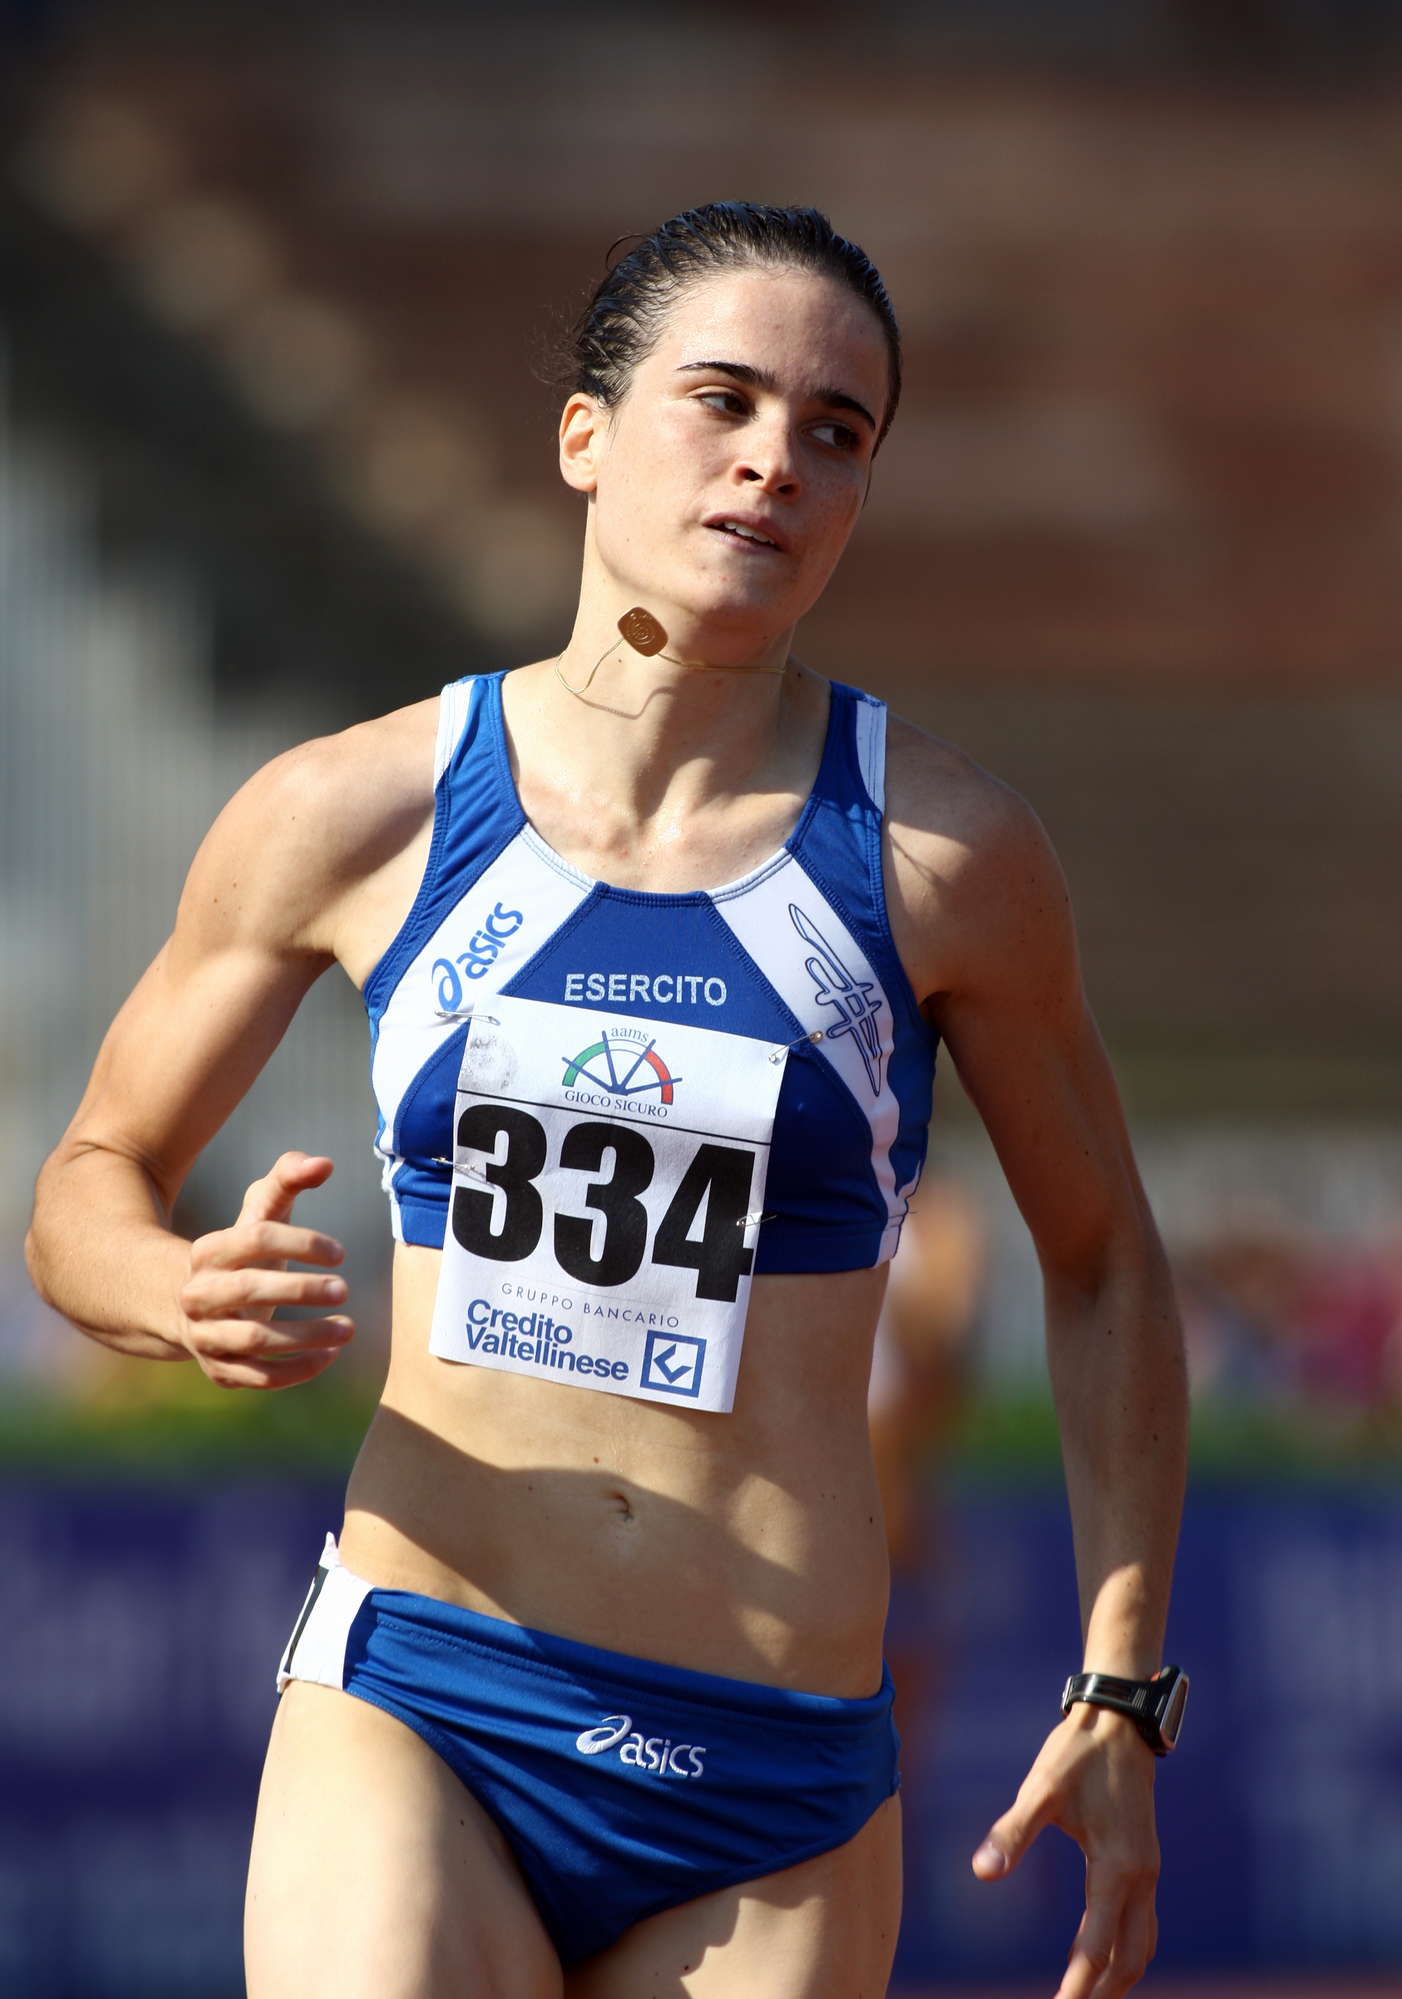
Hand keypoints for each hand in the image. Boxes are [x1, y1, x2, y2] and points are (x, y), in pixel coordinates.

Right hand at [177, 1151, 353, 1388]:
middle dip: (300, 1290)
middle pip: (248, 1290)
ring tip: (349, 1327)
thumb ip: (287, 1178)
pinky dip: (298, 1370)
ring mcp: (205, 1336)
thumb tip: (323, 1163)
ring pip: (254, 1340)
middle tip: (343, 1288)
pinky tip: (331, 1353)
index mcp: (207, 1251)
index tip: (341, 1253)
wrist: (195, 1307)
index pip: (254, 1239)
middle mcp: (198, 1295)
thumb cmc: (244, 1253)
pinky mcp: (220, 1371)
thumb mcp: (260, 1214)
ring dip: (306, 1336)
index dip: (301, 1242)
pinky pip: (259, 1377)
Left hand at [971, 1704, 1159, 1998]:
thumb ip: (1013, 1832)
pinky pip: (1143, 1924)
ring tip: (1088, 1997)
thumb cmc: (1076, 1754)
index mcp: (1116, 1869)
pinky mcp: (1145, 1860)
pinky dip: (1127, 1951)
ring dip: (1118, 1978)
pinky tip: (1105, 1954)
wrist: (1118, 1721)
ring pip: (1142, 1945)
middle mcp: (1141, 1878)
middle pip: (1128, 1960)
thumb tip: (981, 1873)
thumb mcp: (1041, 1790)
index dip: (1077, 1987)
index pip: (1096, 1949)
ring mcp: (1148, 1870)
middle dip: (1101, 1993)